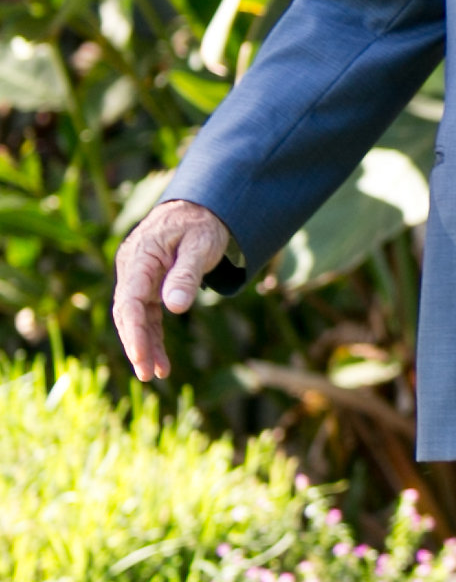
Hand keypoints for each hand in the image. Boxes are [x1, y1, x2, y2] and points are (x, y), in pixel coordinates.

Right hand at [113, 198, 231, 381]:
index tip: (140, 357)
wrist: (201, 207)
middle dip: (136, 344)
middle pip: (128, 313)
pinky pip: (147, 315)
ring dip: (144, 345)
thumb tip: (175, 308)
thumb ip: (187, 274)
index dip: (134, 331)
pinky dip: (153, 336)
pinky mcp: (147, 285)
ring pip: (136, 317)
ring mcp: (138, 277)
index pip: (131, 300)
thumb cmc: (202, 224)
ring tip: (155, 374)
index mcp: (140, 256)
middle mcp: (132, 267)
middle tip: (146, 374)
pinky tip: (161, 361)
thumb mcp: (201, 245)